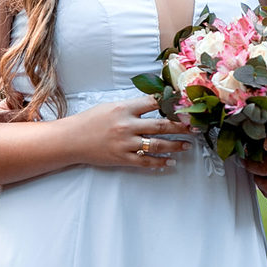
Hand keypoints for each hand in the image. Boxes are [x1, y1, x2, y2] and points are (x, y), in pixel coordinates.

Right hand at [71, 95, 190, 170]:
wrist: (71, 140)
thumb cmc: (90, 120)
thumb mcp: (111, 106)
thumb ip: (132, 106)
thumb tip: (155, 103)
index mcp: (124, 109)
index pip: (154, 103)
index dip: (171, 103)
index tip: (185, 104)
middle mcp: (127, 125)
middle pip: (161, 125)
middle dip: (181, 126)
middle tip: (195, 127)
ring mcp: (126, 144)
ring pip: (157, 145)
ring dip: (176, 145)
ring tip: (188, 145)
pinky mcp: (122, 158)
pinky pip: (146, 162)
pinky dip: (160, 163)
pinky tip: (171, 162)